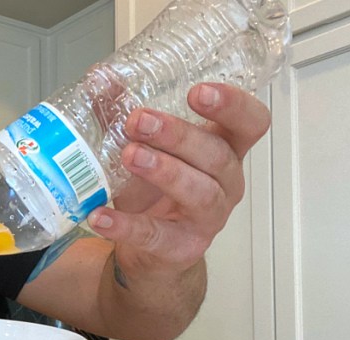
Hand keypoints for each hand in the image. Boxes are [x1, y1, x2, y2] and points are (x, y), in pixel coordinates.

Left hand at [87, 83, 270, 276]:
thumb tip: (100, 79)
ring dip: (164, 171)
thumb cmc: (154, 191)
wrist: (147, 250)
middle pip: (216, 154)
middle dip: (178, 134)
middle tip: (139, 121)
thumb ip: (122, 112)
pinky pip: (156, 235)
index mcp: (223, 149)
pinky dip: (126, 225)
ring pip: (199, 192)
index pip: (250, 123)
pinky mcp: (181, 247)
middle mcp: (225, 182)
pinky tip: (100, 215)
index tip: (199, 91)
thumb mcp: (143, 147)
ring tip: (130, 156)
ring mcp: (207, 218)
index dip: (233, 106)